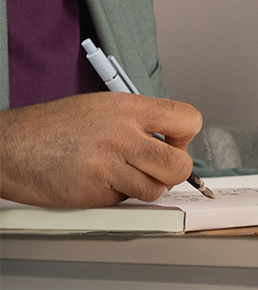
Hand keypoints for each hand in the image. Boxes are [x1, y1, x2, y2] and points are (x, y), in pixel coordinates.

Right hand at [0, 92, 199, 206]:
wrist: (11, 147)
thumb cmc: (52, 127)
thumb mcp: (104, 106)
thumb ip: (140, 120)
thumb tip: (171, 139)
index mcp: (129, 108)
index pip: (189, 120)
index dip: (186, 137)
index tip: (174, 143)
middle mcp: (123, 135)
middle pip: (180, 165)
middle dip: (175, 172)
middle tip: (158, 169)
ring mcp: (108, 166)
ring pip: (154, 189)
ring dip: (144, 187)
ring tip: (122, 174)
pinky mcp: (93, 192)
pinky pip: (123, 201)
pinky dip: (116, 196)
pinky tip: (97, 182)